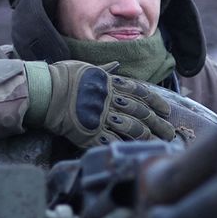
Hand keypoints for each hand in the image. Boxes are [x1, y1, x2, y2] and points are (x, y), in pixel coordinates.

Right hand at [44, 61, 175, 146]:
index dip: (156, 102)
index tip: (166, 110)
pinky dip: (125, 146)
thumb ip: (105, 71)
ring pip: (132, 128)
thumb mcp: (87, 68)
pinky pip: (112, 141)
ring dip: (147, 136)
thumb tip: (116, 66)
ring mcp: (102, 116)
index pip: (141, 93)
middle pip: (142, 112)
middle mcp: (111, 100)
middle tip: (171, 132)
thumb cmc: (63, 76)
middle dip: (158, 123)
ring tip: (158, 143)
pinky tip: (135, 151)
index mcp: (111, 84)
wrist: (46, 90)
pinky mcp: (91, 132)